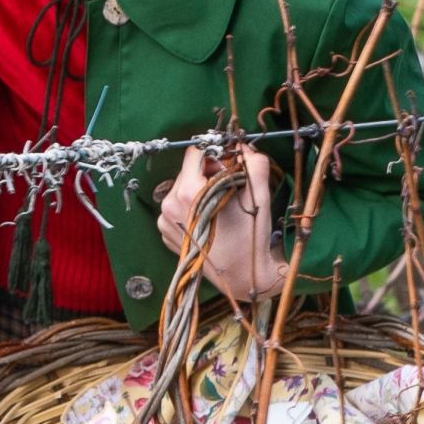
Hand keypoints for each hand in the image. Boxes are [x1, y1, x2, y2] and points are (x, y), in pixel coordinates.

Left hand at [158, 145, 280, 303]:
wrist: (245, 278)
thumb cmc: (252, 237)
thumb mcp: (258, 196)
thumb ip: (253, 164)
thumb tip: (243, 145)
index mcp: (188, 193)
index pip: (193, 154)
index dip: (214, 153)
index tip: (228, 162)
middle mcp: (169, 205)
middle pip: (186, 171)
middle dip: (207, 172)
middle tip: (229, 184)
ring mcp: (164, 222)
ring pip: (181, 189)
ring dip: (199, 189)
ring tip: (221, 204)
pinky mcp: (165, 233)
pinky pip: (176, 208)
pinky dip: (191, 207)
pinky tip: (210, 219)